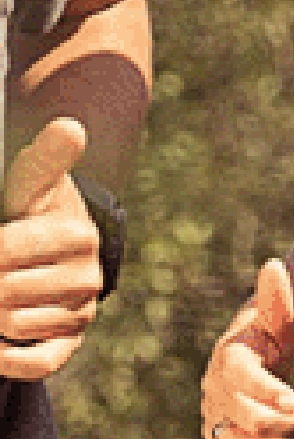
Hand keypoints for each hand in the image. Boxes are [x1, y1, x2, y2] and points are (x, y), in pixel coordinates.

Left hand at [0, 117, 98, 379]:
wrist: (51, 245)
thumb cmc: (29, 208)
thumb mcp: (32, 181)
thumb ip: (45, 158)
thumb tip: (68, 129)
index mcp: (77, 234)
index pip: (7, 252)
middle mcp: (87, 274)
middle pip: (6, 294)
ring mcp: (82, 310)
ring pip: (16, 327)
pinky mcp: (72, 340)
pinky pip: (38, 363)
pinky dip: (7, 359)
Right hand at [201, 259, 293, 437]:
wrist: (263, 360)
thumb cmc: (273, 336)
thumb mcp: (282, 321)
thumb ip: (280, 302)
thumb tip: (273, 266)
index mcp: (229, 359)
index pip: (242, 378)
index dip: (267, 391)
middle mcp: (216, 392)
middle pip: (251, 422)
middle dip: (286, 419)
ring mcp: (216, 417)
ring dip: (280, 434)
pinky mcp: (222, 436)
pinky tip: (285, 426)